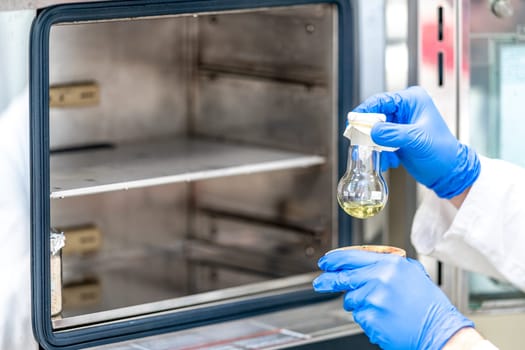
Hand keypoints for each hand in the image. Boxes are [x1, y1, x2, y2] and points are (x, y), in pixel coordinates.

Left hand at [313, 250, 473, 349]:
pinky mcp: (370, 319)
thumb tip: (363, 261)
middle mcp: (379, 278)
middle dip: (327, 281)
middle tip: (320, 283)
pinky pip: (359, 316)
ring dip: (358, 303)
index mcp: (389, 264)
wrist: (439, 331)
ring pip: (350, 300)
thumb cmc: (428, 304)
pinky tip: (384, 318)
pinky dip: (367, 318)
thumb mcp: (411, 272)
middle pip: (342, 278)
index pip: (351, 257)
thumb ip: (387, 263)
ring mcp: (373, 299)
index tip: (325, 262)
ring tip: (382, 307)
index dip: (333, 260)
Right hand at [353, 86, 479, 198]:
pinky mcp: (397, 137)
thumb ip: (393, 133)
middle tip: (358, 142)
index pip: (381, 100)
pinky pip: (379, 142)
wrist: (448, 172)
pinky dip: (379, 152)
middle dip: (367, 132)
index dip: (364, 111)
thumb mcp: (416, 140)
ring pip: (375, 131)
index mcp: (412, 100)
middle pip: (375, 115)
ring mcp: (400, 124)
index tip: (352, 121)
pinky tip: (388, 161)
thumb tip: (372, 131)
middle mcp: (405, 109)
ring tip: (377, 157)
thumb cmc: (442, 152)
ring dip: (373, 145)